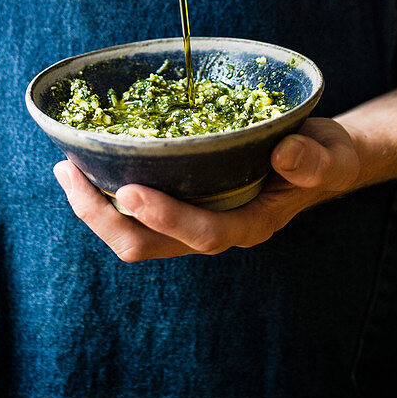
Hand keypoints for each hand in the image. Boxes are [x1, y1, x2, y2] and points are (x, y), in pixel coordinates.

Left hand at [54, 118, 361, 261]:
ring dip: (95, 208)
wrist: (321, 160)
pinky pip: (136, 213)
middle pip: (149, 245)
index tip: (130, 190)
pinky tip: (89, 165)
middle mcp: (216, 229)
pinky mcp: (184, 204)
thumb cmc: (324, 157)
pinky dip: (106, 193)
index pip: (202, 234)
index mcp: (249, 224)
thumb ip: (311, 160)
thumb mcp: (329, 156)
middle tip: (70, 174)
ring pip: (133, 235)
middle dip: (103, 216)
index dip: (164, 217)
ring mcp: (195, 220)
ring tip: (66, 169)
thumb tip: (284, 152)